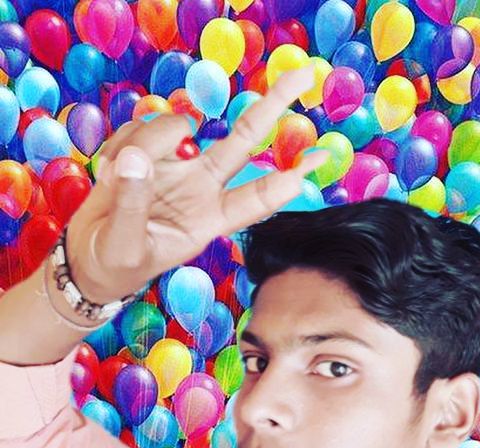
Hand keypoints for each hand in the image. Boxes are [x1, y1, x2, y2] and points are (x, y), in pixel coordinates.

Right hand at [65, 64, 328, 303]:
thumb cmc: (117, 264)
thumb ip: (132, 206)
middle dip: (271, 107)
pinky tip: (111, 174)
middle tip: (302, 75)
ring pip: (174, 126)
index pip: (255, 199)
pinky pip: (137, 127)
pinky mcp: (146, 149)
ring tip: (114, 181)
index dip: (284, 183)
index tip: (314, 163)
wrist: (89, 257)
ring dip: (143, 143)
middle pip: (243, 140)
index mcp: (209, 220)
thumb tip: (137, 159)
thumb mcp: (125, 247)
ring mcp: (176, 163)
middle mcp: (201, 186)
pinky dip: (119, 146)